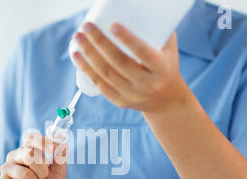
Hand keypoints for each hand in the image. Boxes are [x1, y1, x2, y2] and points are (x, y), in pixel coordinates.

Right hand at [0, 133, 67, 178]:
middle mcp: (15, 157)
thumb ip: (60, 160)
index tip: (53, 149)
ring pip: (26, 173)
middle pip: (29, 153)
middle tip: (44, 178)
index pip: (32, 138)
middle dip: (42, 169)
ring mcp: (7, 170)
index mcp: (28, 150)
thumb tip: (62, 143)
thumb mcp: (59, 176)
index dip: (43, 142)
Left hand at [72, 22, 191, 112]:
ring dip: (89, 54)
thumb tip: (139, 9)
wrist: (165, 99)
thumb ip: (158, 31)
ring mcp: (132, 94)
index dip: (128, 40)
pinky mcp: (120, 101)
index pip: (144, 53)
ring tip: (78, 38)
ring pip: (106, 74)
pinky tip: (77, 56)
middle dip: (100, 43)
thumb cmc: (165, 65)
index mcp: (161, 69)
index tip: (113, 25)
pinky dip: (87, 69)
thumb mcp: (168, 49)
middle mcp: (147, 84)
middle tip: (87, 26)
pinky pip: (100, 84)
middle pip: (119, 62)